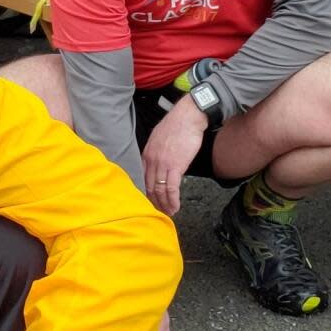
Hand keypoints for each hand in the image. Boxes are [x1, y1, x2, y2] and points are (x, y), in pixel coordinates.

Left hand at [142, 98, 206, 214]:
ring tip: (169, 212)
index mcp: (147, 154)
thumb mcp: (159, 138)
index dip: (146, 193)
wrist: (188, 117)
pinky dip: (173, 200)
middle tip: (160, 212)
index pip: (142, 179)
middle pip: (149, 187)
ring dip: (164, 204)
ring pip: (159, 190)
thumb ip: (156, 152)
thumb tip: (159, 162)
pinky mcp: (175, 166)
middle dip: (154, 202)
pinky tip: (176, 207)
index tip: (150, 201)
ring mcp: (162, 164)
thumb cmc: (177, 125)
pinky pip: (171, 188)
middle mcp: (151, 161)